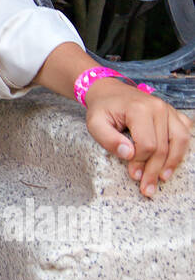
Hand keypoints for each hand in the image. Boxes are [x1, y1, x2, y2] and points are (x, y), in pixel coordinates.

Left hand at [83, 77, 191, 197]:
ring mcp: (168, 109)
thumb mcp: (95, 123)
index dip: (141, 163)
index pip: (147, 144)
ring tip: (163, 178)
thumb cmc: (102, 109)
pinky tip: (173, 160)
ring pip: (180, 140)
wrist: (109, 91)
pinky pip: (185, 131)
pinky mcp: (173, 113)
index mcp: (139, 109)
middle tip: (147, 189)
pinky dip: (181, 148)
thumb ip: (108, 139)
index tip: (133, 175)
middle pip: (164, 146)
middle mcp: (158, 107)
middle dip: (155, 170)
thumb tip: (128, 154)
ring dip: (173, 162)